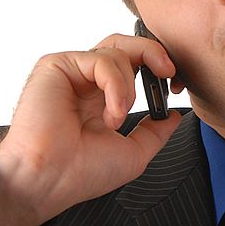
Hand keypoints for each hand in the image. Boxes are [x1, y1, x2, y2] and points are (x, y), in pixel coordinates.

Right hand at [0, 34, 183, 225]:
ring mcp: (71, 72)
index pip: (132, 65)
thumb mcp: (133, 153)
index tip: (174, 85)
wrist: (50, 180)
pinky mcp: (56, 65)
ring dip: (128, 87)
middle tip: (168, 71)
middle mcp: (85, 81)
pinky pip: (101, 58)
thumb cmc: (81, 173)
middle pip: (125, 45)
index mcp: (100, 99)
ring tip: (116, 119)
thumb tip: (174, 117)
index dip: (156, 68)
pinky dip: (115, 85)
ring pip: (117, 51)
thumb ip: (155, 132)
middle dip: (153, 52)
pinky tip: (109, 114)